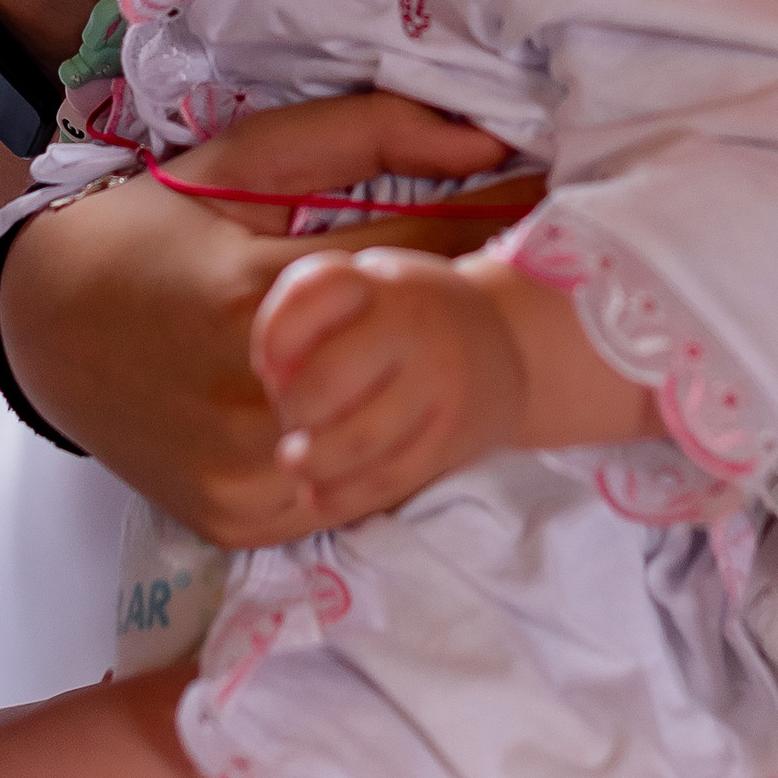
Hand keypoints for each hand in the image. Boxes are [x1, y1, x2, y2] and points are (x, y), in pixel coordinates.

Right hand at [0, 96, 521, 541]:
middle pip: (412, 366)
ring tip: (453, 349)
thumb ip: (366, 135)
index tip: (541, 206)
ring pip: (387, 442)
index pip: (412, 266)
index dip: (486, 232)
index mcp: (257, 297)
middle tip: (510, 280)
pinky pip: (340, 493)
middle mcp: (252, 397)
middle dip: (460, 317)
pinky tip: (385, 408)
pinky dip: (369, 449)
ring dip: (423, 396)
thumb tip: (488, 145)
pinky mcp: (235, 518)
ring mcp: (243, 472)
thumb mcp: (245, 160)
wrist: (43, 323)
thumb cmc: (149, 226)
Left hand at [253, 249, 528, 515]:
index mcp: (384, 283)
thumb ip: (309, 308)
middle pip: (330, 379)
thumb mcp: (366, 283)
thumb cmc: (411, 311)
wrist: (509, 340)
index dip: (275, 335)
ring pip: (359, 439)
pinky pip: (389, 477)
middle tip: (291, 416)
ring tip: (296, 460)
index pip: (316, 293)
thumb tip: (268, 373)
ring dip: (312, 460)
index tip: (269, 362)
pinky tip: (319, 492)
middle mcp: (416, 328)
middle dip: (294, 408)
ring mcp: (439, 386)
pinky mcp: (452, 438)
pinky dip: (343, 494)